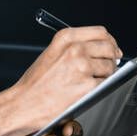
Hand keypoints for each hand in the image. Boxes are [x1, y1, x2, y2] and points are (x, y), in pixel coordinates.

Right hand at [0, 26, 117, 135]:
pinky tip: (89, 90)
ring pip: (109, 66)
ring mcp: (82, 67)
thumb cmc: (35, 82)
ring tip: (93, 80)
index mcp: (65, 38)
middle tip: (109, 64)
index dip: (109, 41)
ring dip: (107, 74)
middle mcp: (75, 49)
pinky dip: (101, 88)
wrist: (24, 103)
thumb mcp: (52, 52)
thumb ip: (75, 46)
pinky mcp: (87, 86)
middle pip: (108, 47)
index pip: (100, 32)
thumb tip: (102, 49)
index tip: (112, 48)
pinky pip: (105, 84)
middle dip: (112, 57)